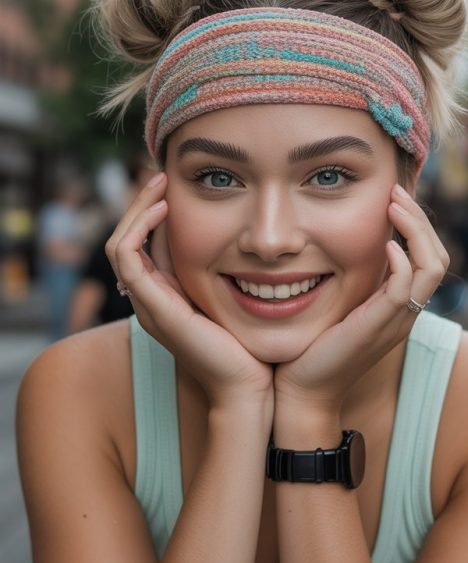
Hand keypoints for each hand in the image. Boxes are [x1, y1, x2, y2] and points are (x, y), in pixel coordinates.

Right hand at [105, 172, 273, 406]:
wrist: (248, 389)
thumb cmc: (253, 349)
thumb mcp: (240, 299)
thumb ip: (233, 274)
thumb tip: (250, 240)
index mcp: (165, 298)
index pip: (142, 246)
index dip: (152, 212)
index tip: (175, 185)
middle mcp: (149, 301)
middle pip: (125, 240)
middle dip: (141, 204)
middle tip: (161, 174)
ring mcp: (146, 305)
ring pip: (120, 244)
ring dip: (137, 208)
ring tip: (160, 183)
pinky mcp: (152, 307)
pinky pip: (127, 256)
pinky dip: (140, 227)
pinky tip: (166, 209)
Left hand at [273, 184, 448, 417]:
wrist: (302, 391)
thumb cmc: (311, 350)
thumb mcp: (335, 306)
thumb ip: (347, 280)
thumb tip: (337, 245)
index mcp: (398, 306)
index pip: (428, 258)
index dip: (416, 226)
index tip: (391, 199)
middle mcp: (405, 312)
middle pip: (438, 257)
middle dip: (420, 220)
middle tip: (395, 193)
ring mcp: (397, 320)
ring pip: (432, 267)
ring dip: (416, 230)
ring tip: (394, 206)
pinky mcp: (381, 326)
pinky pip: (406, 288)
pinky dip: (402, 261)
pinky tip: (385, 244)